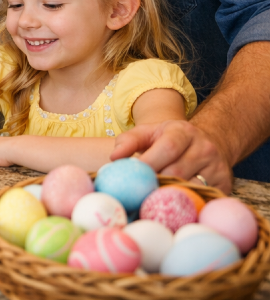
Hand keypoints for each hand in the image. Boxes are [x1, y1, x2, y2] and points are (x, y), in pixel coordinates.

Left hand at [111, 120, 233, 193]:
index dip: (149, 163)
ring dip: (169, 197)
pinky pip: (204, 199)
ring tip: (151, 202)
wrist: (208, 143)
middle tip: (137, 195)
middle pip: (178, 171)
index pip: (168, 148)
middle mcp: (204, 148)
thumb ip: (128, 141)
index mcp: (184, 132)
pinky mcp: (225, 185)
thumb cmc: (168, 140)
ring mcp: (217, 167)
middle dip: (155, 184)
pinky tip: (171, 208)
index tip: (132, 177)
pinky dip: (186, 205)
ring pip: (191, 188)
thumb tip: (115, 158)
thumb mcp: (148, 133)